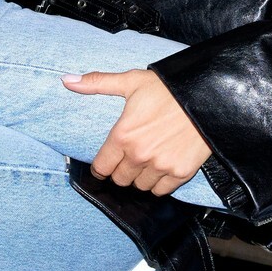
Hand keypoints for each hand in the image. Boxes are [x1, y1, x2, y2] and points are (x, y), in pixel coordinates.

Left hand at [62, 69, 210, 195]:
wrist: (205, 96)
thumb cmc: (166, 88)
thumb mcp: (131, 81)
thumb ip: (97, 83)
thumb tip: (66, 80)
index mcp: (122, 136)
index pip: (101, 167)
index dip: (102, 166)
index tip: (107, 163)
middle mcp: (139, 155)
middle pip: (120, 179)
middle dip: (122, 170)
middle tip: (131, 157)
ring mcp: (160, 166)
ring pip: (140, 186)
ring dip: (140, 177)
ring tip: (148, 161)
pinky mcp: (180, 173)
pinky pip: (161, 191)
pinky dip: (160, 183)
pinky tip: (162, 167)